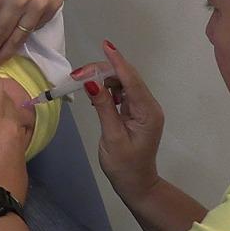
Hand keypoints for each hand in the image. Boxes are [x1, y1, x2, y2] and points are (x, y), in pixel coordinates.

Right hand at [84, 42, 164, 204]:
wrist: (136, 184)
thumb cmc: (124, 165)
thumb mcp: (112, 136)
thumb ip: (103, 107)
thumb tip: (92, 82)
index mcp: (148, 112)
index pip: (131, 80)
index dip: (117, 62)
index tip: (106, 45)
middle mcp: (149, 106)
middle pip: (128, 79)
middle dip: (105, 70)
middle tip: (80, 73)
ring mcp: (144, 109)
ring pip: (124, 84)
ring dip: (105, 80)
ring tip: (84, 83)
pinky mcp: (136, 113)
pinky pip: (123, 94)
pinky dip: (109, 90)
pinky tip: (96, 94)